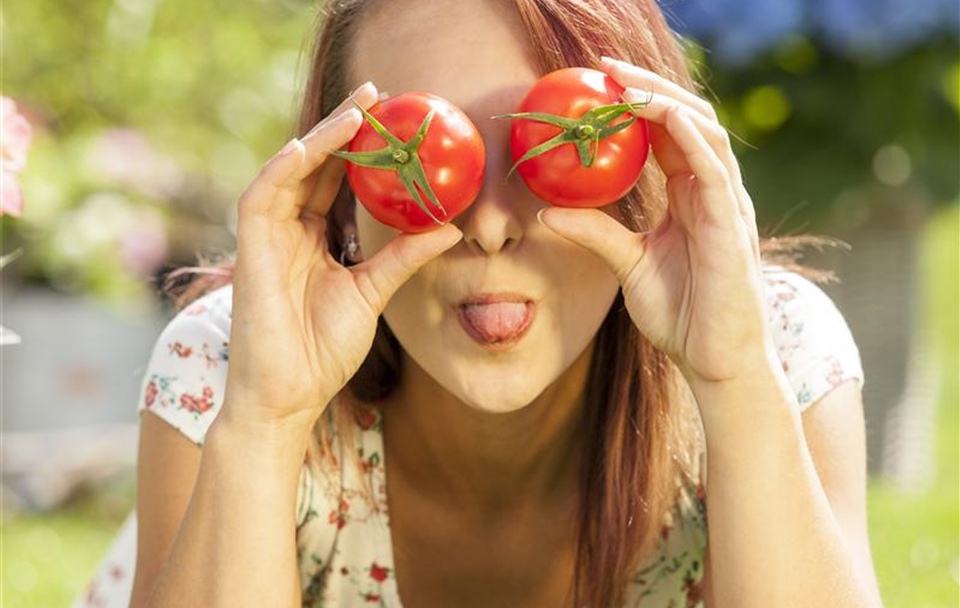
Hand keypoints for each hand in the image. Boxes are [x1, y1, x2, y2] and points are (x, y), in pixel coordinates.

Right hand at [222, 81, 463, 429]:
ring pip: (290, 170)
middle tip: (380, 93)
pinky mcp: (249, 248)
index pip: (337, 179)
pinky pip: (262, 194)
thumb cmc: (324, 349)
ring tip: (358, 110)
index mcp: (313, 238)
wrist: (291, 395)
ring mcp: (267, 237)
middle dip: (345, 126)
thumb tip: (452, 226)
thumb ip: (405, 256)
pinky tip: (316, 144)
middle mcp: (288, 229)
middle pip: (315, 165)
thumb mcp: (375, 290)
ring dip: (322, 137)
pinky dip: (286, 166)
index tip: (395, 117)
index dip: (362, 146)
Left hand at [536, 57, 770, 386]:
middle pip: (686, 119)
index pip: (666, 134)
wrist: (714, 360)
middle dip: (648, 86)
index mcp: (689, 196)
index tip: (596, 82)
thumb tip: (546, 214)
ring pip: (703, 131)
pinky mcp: (731, 224)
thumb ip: (594, 234)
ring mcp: (725, 204)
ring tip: (624, 83)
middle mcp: (710, 191)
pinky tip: (662, 115)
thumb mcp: (627, 265)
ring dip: (664, 100)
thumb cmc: (681, 315)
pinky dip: (689, 136)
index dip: (636, 102)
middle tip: (604, 66)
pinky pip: (713, 168)